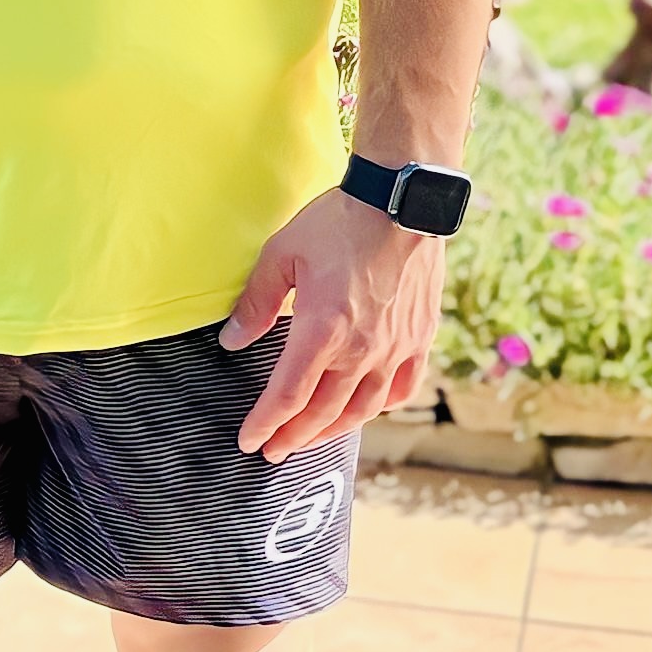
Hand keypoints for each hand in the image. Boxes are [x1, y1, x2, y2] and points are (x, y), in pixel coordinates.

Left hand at [221, 188, 443, 456]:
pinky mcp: (419, 338)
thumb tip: (232, 341)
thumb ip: (255, 303)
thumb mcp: (281, 254)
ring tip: (311, 438)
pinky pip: (402, 389)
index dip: (265, 423)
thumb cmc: (337, 222)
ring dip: (333, 431)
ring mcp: (395, 348)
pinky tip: (366, 411)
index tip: (250, 441)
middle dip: (293, 436)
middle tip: (274, 450)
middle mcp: (361, 349)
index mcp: (322, 330)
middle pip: (322, 412)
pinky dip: (380, 408)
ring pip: (362, 409)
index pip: (287, 396)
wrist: (402, 201)